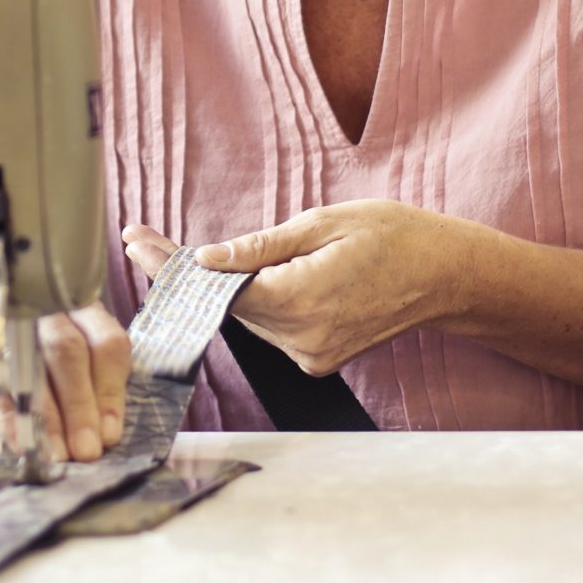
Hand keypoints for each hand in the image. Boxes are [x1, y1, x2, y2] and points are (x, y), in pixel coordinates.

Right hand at [0, 304, 131, 461]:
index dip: (111, 389)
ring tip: (59, 452)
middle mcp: (30, 304)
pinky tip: (20, 440)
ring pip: (32, 358)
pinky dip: (8, 413)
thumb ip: (72, 407)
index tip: (110, 434)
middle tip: (87, 450)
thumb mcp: (40, 394)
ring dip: (50, 413)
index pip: (104, 341)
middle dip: (83, 404)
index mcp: (65, 310)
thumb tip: (103, 439)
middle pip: (71, 347)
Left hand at [123, 201, 482, 375]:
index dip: (171, 266)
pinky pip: (271, 327)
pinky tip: (254, 278)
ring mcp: (310, 355)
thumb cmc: (391, 236)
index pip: (217, 288)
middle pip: (227, 306)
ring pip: (247, 318)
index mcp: (301, 299)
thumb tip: (205, 259)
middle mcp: (302, 339)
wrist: (445, 274)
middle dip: (190, 275)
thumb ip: (259, 248)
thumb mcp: (321, 223)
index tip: (136, 243)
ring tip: (211, 255)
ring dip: (225, 289)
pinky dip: (257, 303)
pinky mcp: (317, 359)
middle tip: (148, 241)